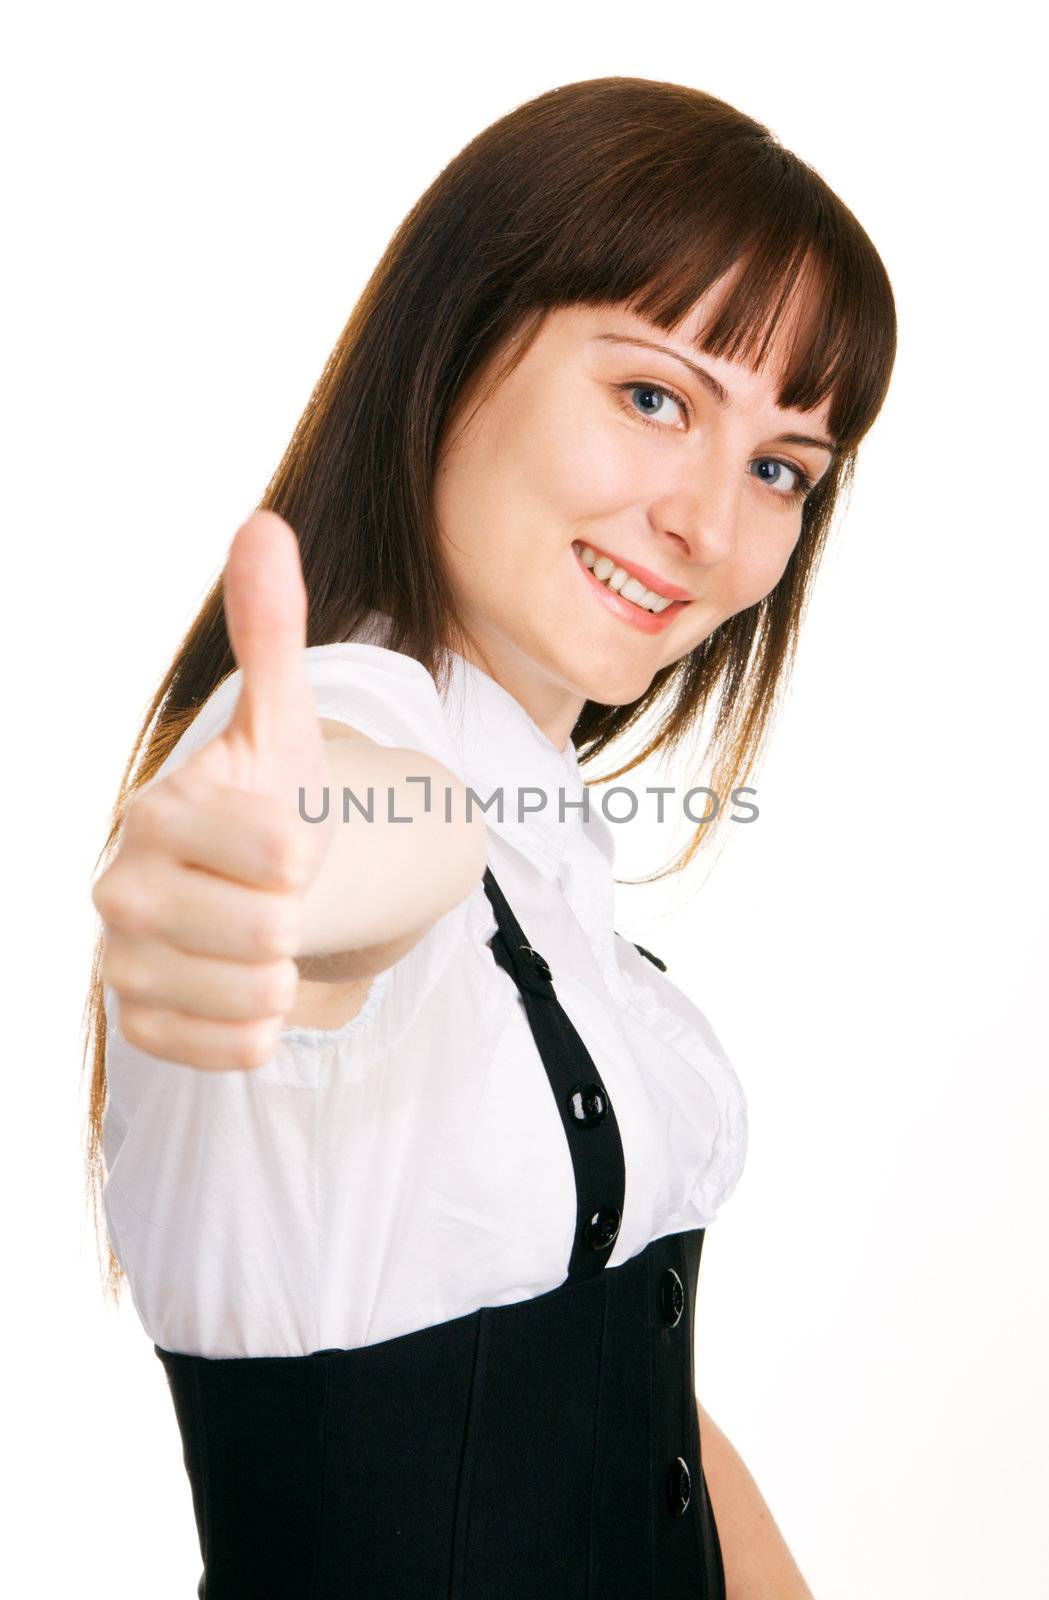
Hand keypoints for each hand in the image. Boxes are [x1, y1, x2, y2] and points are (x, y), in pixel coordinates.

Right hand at [93, 510, 334, 1070]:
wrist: (234, 884)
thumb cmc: (262, 800)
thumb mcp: (278, 724)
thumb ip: (271, 634)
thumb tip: (263, 524)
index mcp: (160, 810)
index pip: (280, 852)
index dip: (307, 851)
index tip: (287, 841)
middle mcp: (121, 886)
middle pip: (269, 929)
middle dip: (295, 913)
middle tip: (272, 896)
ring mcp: (122, 960)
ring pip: (254, 993)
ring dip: (283, 970)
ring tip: (262, 938)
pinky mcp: (136, 1022)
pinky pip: (229, 1050)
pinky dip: (258, 1028)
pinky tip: (250, 990)